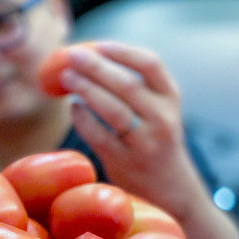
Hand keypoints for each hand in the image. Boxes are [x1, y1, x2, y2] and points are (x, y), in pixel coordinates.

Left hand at [59, 40, 238, 238]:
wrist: (173, 193)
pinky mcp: (126, 164)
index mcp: (172, 100)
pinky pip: (99, 136)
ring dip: (85, 89)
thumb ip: (137, 90)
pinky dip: (83, 119)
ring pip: (112, 109)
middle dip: (94, 67)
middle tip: (69, 55)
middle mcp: (163, 120)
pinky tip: (73, 108)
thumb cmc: (157, 145)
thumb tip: (90, 59)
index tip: (97, 45)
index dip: (121, 51)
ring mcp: (145, 144)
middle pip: (126, 84)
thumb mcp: (160, 113)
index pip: (150, 64)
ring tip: (65, 79)